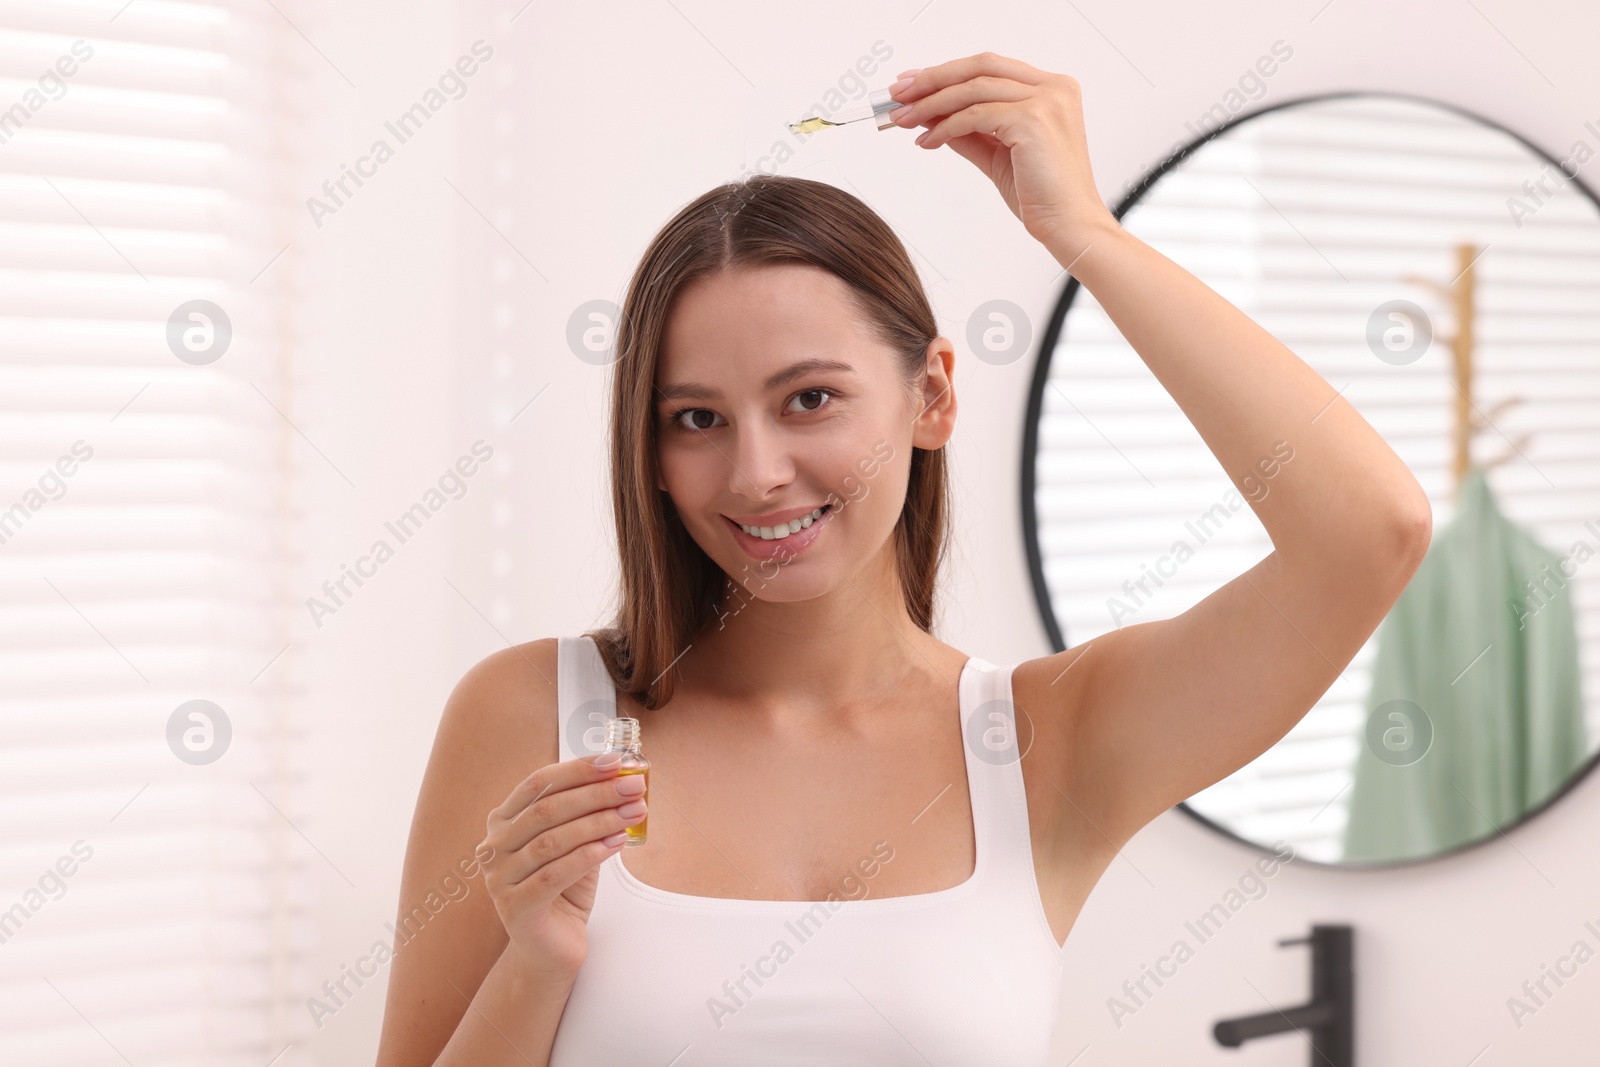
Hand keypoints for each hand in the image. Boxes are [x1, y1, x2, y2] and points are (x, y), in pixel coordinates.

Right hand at [479, 752, 647, 978]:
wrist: (551, 949)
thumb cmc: (564, 890)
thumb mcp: (576, 844)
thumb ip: (589, 814)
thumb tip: (624, 780)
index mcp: (503, 821)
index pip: (539, 783)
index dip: (578, 769)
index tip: (615, 762)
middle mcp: (494, 846)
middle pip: (547, 809)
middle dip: (596, 793)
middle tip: (633, 787)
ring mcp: (499, 878)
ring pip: (553, 840)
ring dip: (599, 822)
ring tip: (633, 813)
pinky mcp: (515, 907)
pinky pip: (555, 874)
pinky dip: (589, 855)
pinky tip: (616, 843)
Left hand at [887, 52, 1115, 249]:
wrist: (1067, 225)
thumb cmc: (1041, 195)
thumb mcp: (998, 154)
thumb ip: (970, 131)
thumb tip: (932, 117)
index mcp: (1051, 89)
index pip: (990, 68)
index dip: (948, 72)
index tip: (914, 83)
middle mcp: (1052, 87)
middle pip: (980, 67)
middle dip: (933, 79)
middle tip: (898, 94)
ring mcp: (1045, 101)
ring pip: (973, 89)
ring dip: (932, 104)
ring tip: (903, 120)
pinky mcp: (1033, 120)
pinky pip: (975, 116)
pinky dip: (945, 127)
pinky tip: (927, 141)